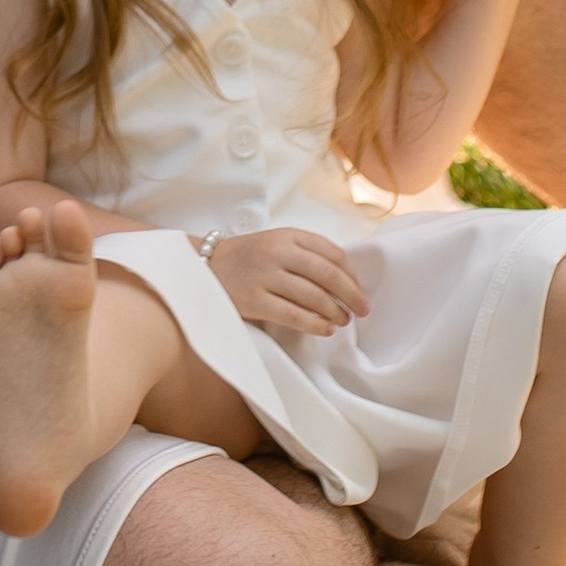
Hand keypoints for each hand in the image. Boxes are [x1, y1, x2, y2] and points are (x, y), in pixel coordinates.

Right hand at [207, 227, 374, 339]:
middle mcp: (277, 252)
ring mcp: (265, 276)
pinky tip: (325, 329)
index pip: (332, 253)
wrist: (202, 267)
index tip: (359, 289)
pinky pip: (294, 315)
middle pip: (328, 275)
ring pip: (313, 297)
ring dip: (335, 312)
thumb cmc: (246, 258)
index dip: (351, 274)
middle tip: (362, 310)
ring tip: (342, 321)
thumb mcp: (275, 243)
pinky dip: (314, 325)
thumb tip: (345, 281)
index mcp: (287, 235)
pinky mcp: (254, 300)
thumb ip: (306, 253)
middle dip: (351, 295)